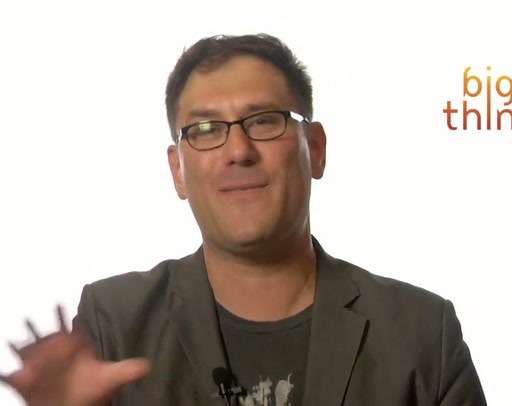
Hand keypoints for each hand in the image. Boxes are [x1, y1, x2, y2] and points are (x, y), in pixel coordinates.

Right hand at [0, 305, 149, 405]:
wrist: (79, 403)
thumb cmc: (93, 387)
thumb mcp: (111, 378)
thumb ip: (128, 370)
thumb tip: (147, 367)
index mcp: (74, 347)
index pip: (68, 330)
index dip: (63, 318)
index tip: (58, 303)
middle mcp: (55, 354)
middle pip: (45, 339)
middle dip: (38, 330)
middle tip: (29, 317)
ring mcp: (41, 369)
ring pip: (27, 354)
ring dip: (20, 349)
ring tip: (11, 340)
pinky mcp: (29, 385)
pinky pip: (14, 379)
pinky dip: (9, 376)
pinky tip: (6, 373)